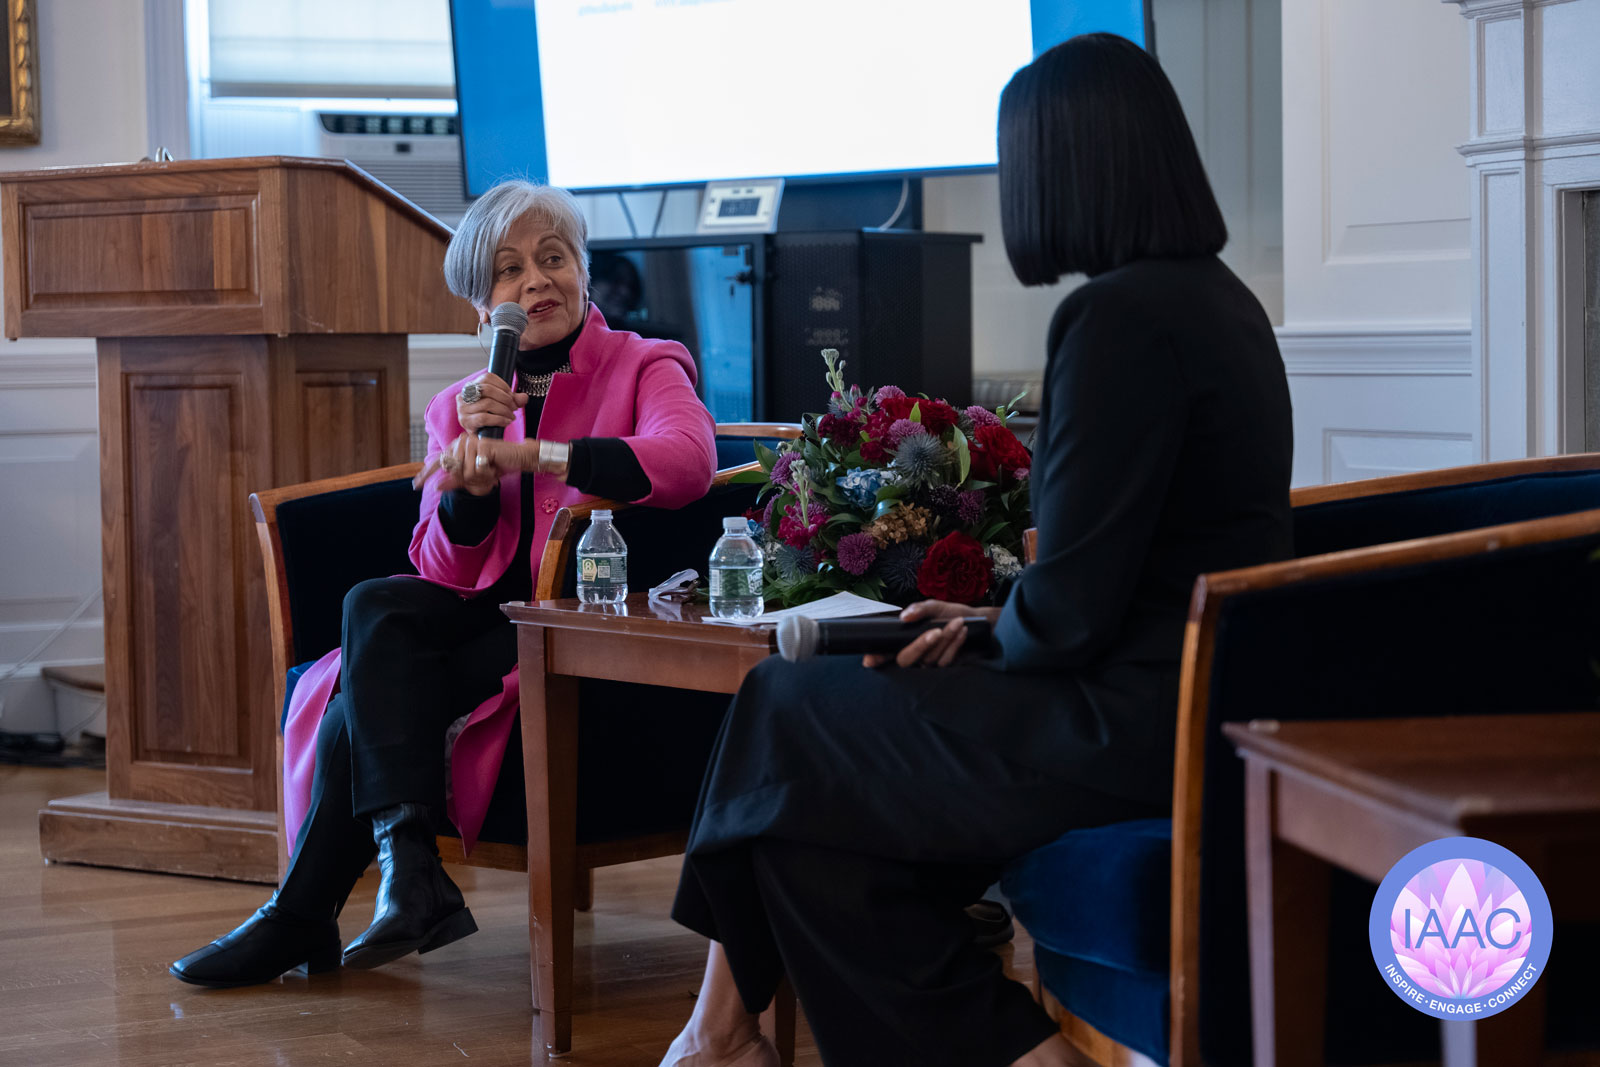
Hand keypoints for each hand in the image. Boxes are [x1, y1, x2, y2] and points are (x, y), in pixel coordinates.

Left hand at [413, 432, 511, 494]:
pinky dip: (486, 473)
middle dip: (470, 480)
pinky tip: (493, 466)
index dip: (426, 474)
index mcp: (456, 448)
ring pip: (465, 473)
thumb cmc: (496, 465)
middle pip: (454, 472)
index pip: (437, 462)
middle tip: (484, 475)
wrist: (517, 458)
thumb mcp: (473, 476)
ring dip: (479, 477)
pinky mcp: (481, 446)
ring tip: (489, 470)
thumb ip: (455, 481)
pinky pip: (476, 469)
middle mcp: (460, 443)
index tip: (416, 486)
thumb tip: (436, 487)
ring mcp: (470, 442)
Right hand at [455, 372, 527, 434]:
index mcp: (470, 387)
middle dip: (505, 398)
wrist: (479, 436)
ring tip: (511, 416)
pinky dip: (499, 419)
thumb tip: (524, 398)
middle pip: (487, 389)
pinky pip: (484, 418)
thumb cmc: (488, 416)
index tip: (512, 396)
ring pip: (487, 403)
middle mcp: (463, 396)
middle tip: (514, 407)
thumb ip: (513, 399)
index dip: (503, 385)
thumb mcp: (501, 404)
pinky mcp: (466, 421)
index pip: (487, 378)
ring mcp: (463, 409)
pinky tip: (506, 422)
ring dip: (504, 410)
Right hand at [863, 601, 1001, 669]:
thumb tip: (905, 617)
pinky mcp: (945, 668)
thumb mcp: (934, 607)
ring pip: (930, 660)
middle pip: (906, 660)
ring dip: (945, 639)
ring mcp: (928, 664)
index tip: (869, 660)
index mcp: (904, 640)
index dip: (875, 657)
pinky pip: (946, 661)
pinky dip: (954, 644)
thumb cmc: (948, 614)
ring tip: (957, 622)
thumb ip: (919, 609)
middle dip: (920, 645)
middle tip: (935, 631)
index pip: (885, 652)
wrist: (975, 621)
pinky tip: (961, 631)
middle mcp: (913, 655)